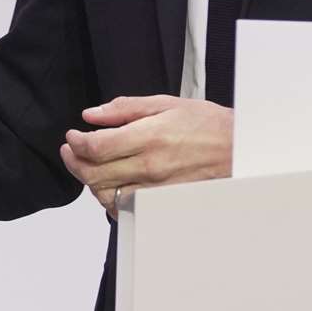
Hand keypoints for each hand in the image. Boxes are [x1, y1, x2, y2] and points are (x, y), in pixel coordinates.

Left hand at [59, 95, 231, 217]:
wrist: (239, 148)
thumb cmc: (206, 124)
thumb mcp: (164, 103)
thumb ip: (123, 109)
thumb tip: (91, 115)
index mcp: (149, 137)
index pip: (96, 147)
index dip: (76, 143)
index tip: (72, 136)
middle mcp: (151, 166)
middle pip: (95, 174)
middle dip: (75, 161)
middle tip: (72, 150)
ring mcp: (157, 188)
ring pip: (107, 195)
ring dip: (91, 181)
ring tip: (89, 166)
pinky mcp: (163, 201)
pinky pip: (127, 207)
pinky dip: (111, 198)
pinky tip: (110, 184)